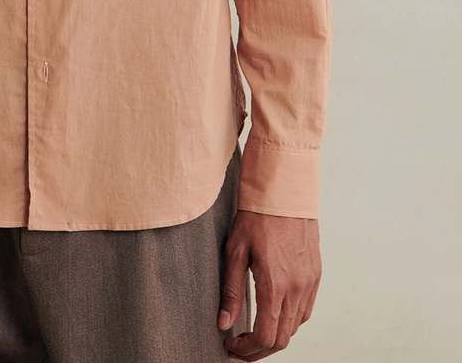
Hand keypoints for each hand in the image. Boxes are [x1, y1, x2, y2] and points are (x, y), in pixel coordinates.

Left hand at [217, 208, 321, 358]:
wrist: (284, 192)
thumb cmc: (257, 217)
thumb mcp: (235, 251)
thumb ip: (231, 291)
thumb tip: (224, 323)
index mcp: (275, 284)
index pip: (265, 336)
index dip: (247, 350)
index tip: (231, 346)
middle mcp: (297, 288)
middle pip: (282, 339)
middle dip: (259, 350)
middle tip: (240, 347)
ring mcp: (309, 283)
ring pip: (295, 327)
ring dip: (275, 336)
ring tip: (254, 332)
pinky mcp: (315, 276)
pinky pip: (305, 311)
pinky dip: (289, 321)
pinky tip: (274, 314)